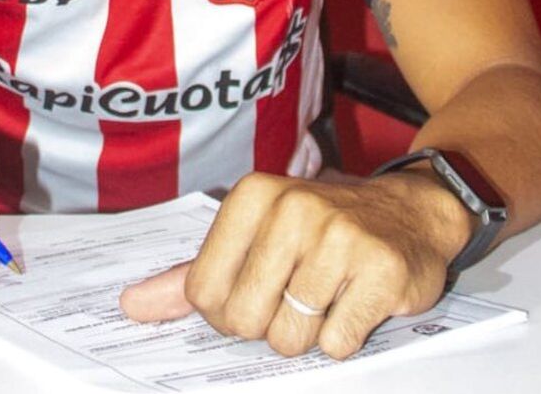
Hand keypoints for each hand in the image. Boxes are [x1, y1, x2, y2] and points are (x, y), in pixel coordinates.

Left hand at [120, 170, 470, 358]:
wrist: (409, 210)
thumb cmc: (319, 230)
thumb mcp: (253, 236)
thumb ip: (191, 275)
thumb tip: (130, 307)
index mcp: (253, 196)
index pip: (203, 293)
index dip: (227, 312)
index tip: (255, 292)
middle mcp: (293, 208)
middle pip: (246, 320)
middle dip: (268, 325)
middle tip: (295, 297)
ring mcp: (339, 238)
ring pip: (291, 338)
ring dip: (309, 333)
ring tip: (328, 296)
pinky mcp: (381, 271)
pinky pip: (337, 344)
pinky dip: (344, 337)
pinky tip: (356, 302)